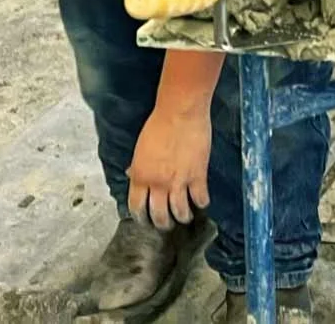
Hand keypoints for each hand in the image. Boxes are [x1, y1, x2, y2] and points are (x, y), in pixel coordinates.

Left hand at [126, 101, 211, 229]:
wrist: (180, 112)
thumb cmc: (159, 124)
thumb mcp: (141, 148)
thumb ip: (138, 166)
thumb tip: (132, 175)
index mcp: (141, 176)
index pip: (137, 208)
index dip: (141, 217)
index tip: (146, 219)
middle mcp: (158, 184)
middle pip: (159, 215)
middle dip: (163, 223)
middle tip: (167, 223)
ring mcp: (179, 181)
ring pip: (180, 212)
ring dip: (182, 217)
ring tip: (185, 216)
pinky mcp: (198, 175)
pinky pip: (200, 198)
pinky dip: (202, 203)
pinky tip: (202, 202)